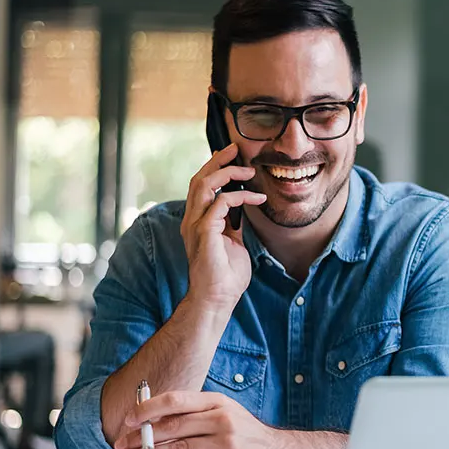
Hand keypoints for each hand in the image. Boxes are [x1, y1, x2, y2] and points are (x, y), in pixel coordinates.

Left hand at [116, 391, 285, 448]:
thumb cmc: (246, 435)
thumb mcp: (224, 413)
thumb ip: (193, 415)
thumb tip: (153, 419)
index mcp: (217, 402)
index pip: (176, 400)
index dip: (148, 409)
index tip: (129, 419)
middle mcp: (222, 420)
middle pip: (172, 426)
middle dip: (142, 437)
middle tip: (123, 444)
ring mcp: (226, 444)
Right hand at [181, 144, 265, 312]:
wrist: (217, 299)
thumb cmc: (226, 276)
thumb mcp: (233, 242)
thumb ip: (232, 225)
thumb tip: (241, 210)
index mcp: (197, 221)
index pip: (200, 186)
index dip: (214, 168)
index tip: (232, 157)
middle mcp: (192, 220)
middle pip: (198, 179)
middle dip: (217, 161)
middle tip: (235, 149)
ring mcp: (195, 226)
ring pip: (204, 185)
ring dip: (226, 173)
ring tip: (247, 170)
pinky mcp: (204, 233)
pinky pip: (219, 203)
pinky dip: (239, 196)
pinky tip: (257, 198)